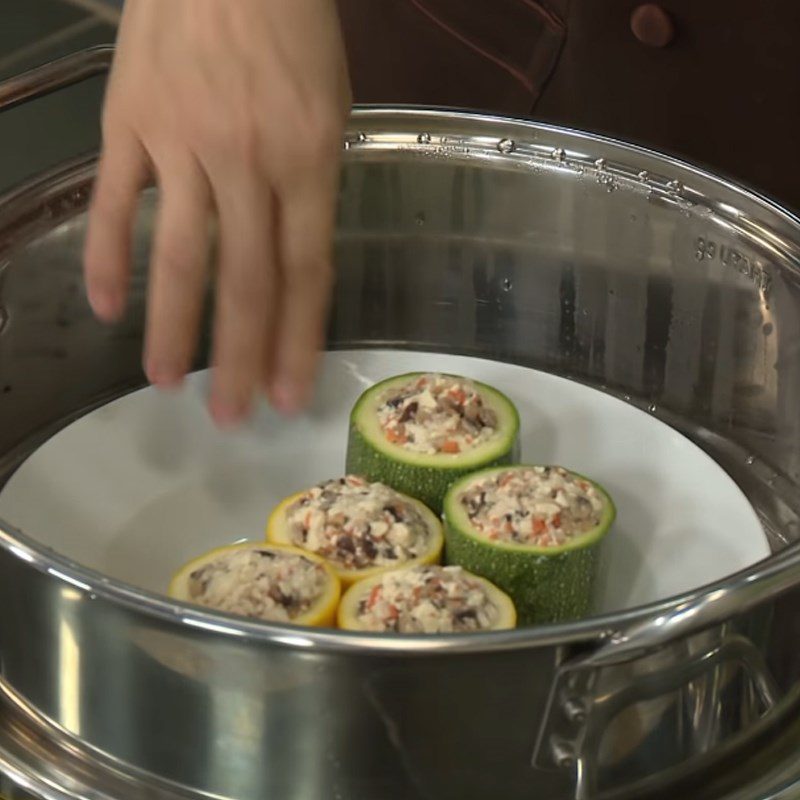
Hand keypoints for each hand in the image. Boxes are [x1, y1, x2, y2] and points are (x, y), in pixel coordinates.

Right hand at [84, 0, 350, 424]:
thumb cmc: (291, 24)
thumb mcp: (331, 107)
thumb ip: (313, 187)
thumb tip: (295, 261)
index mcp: (308, 158)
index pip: (304, 272)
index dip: (296, 340)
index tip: (285, 394)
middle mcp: (247, 160)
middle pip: (245, 280)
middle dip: (238, 356)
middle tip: (230, 416)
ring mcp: (181, 142)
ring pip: (179, 254)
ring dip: (171, 326)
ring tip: (167, 384)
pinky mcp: (128, 122)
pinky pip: (115, 202)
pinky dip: (108, 256)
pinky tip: (106, 309)